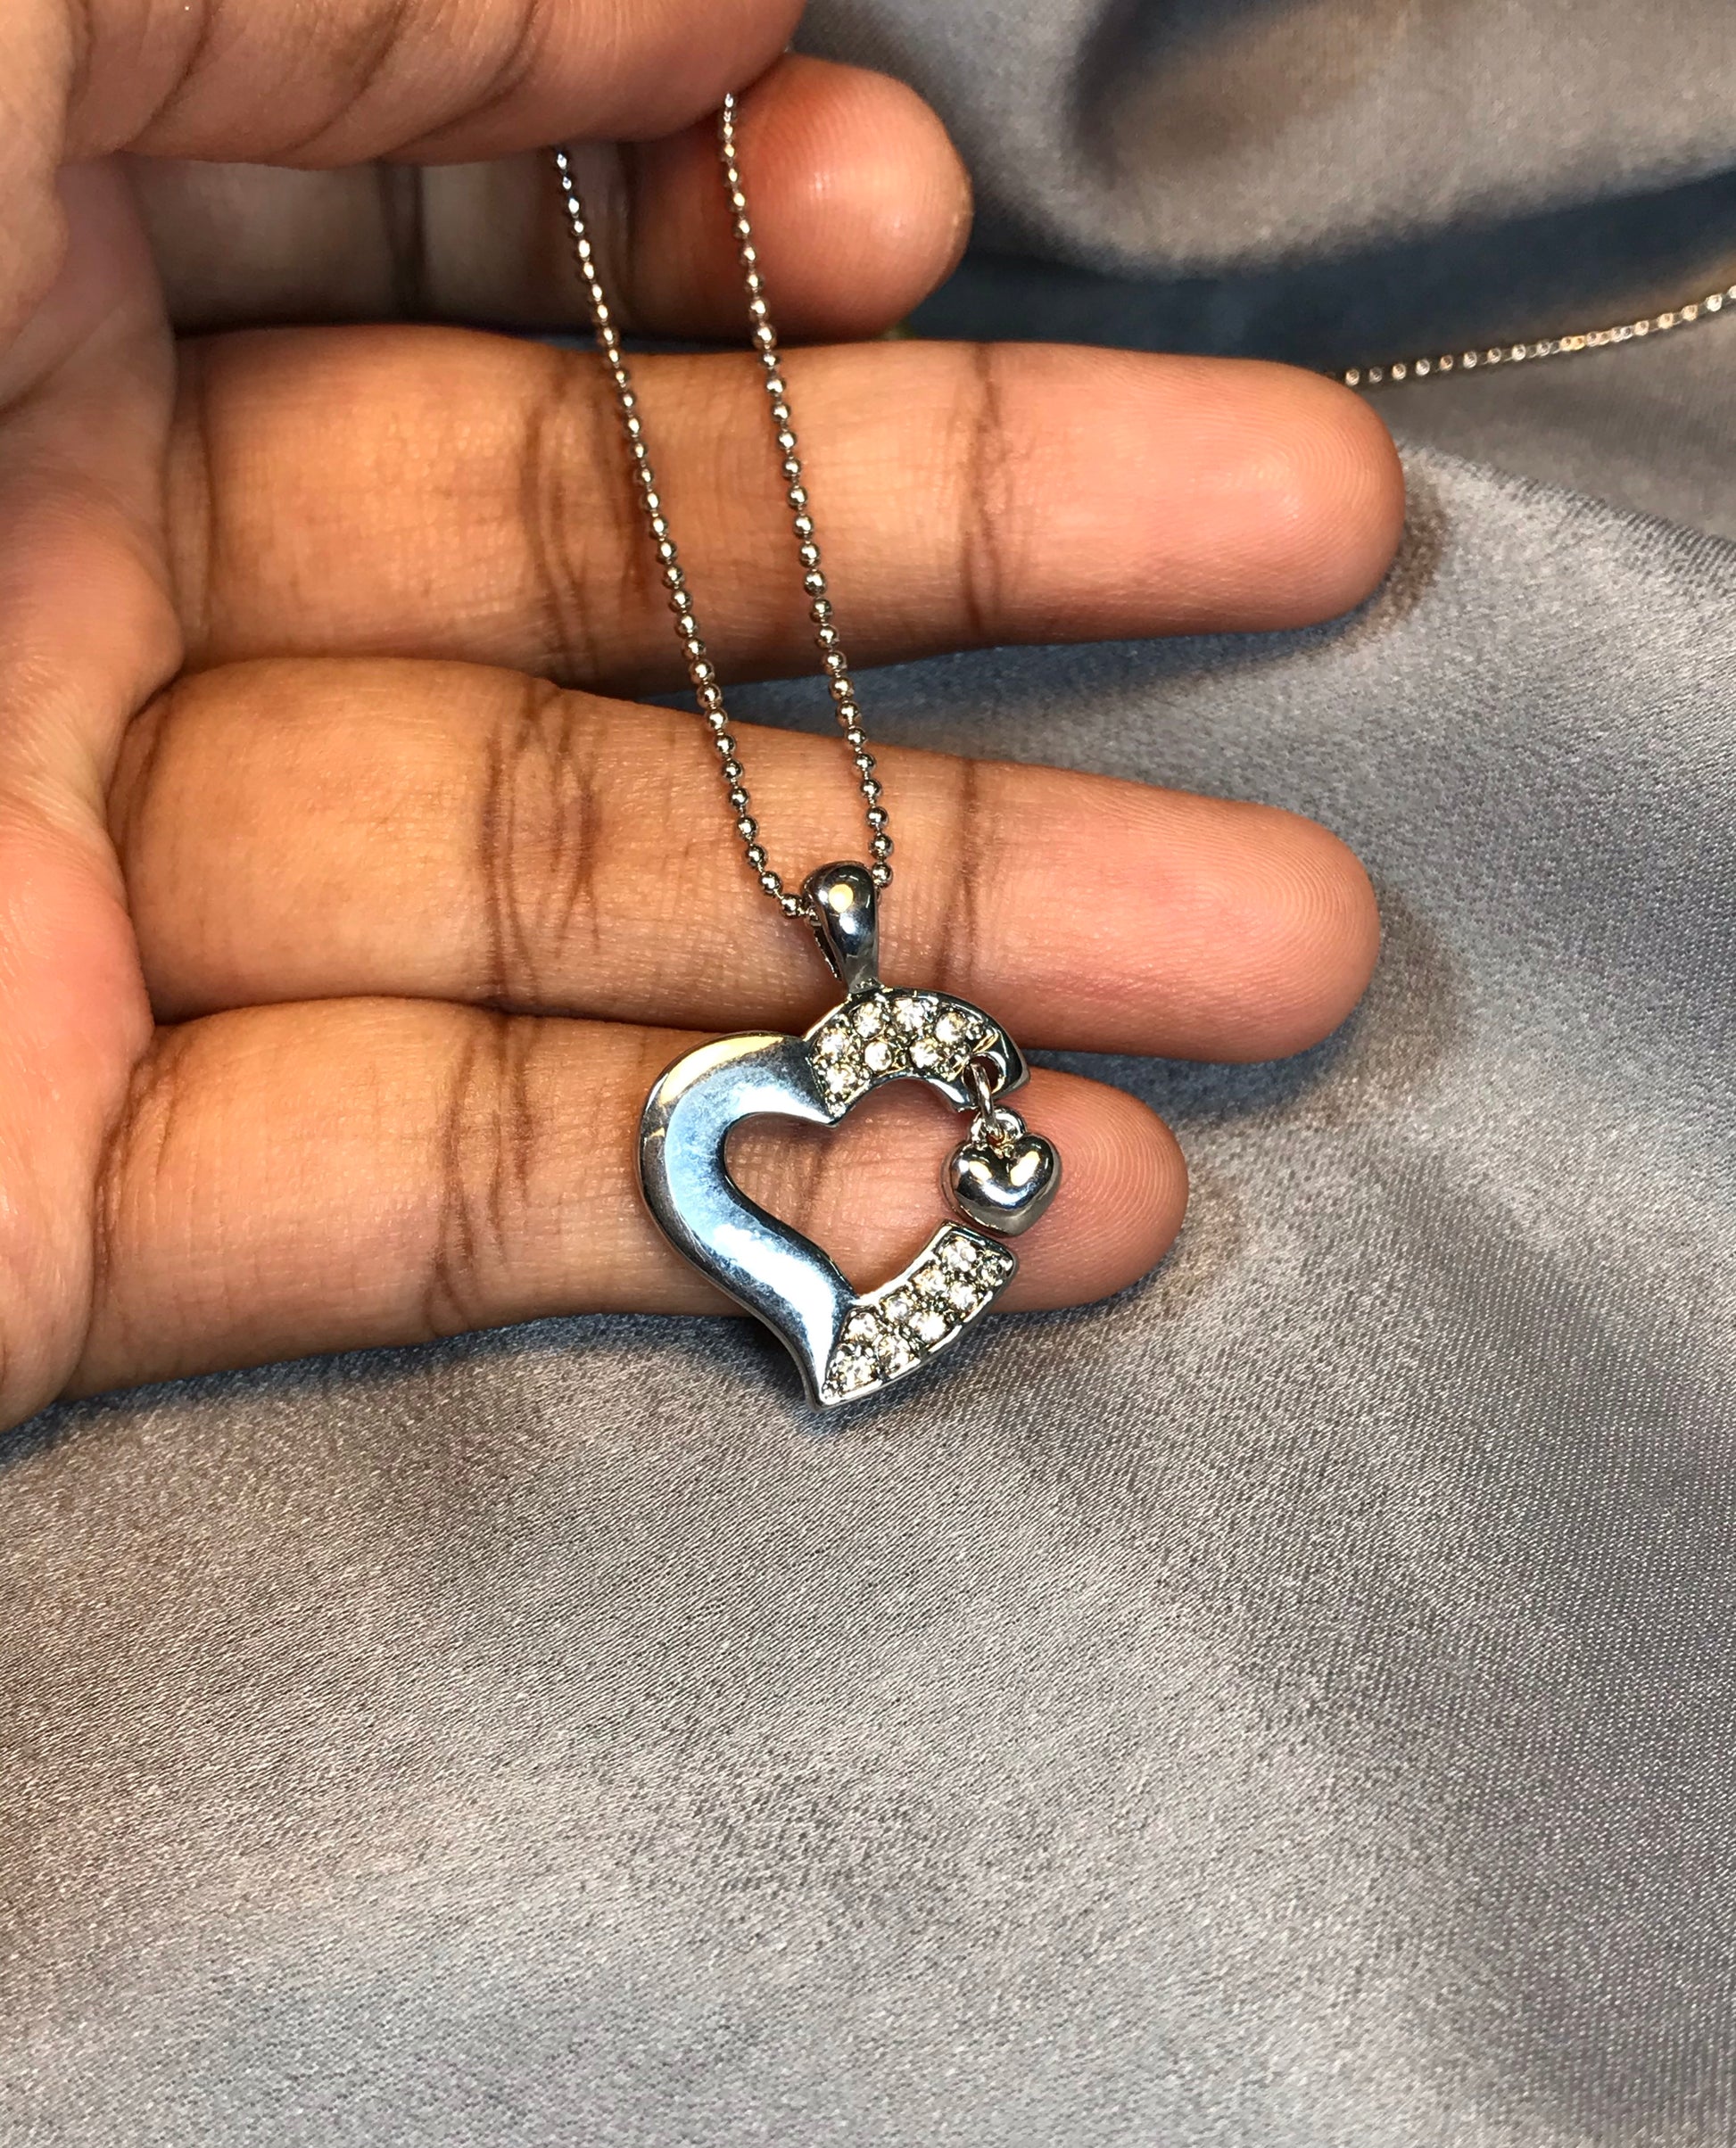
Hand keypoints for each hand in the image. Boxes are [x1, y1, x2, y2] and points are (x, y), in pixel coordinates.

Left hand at [0, 0, 1400, 1427]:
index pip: (459, 283)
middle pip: (597, 593)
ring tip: (1270, 955)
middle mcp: (66, 595)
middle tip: (1300, 554)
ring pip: (571, 916)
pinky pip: (430, 1197)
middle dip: (965, 575)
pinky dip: (729, 1203)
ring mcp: (73, 924)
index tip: (905, 232)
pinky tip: (1026, 1201)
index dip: (714, 265)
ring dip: (936, 945)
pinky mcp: (61, 1216)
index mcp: (11, 278)